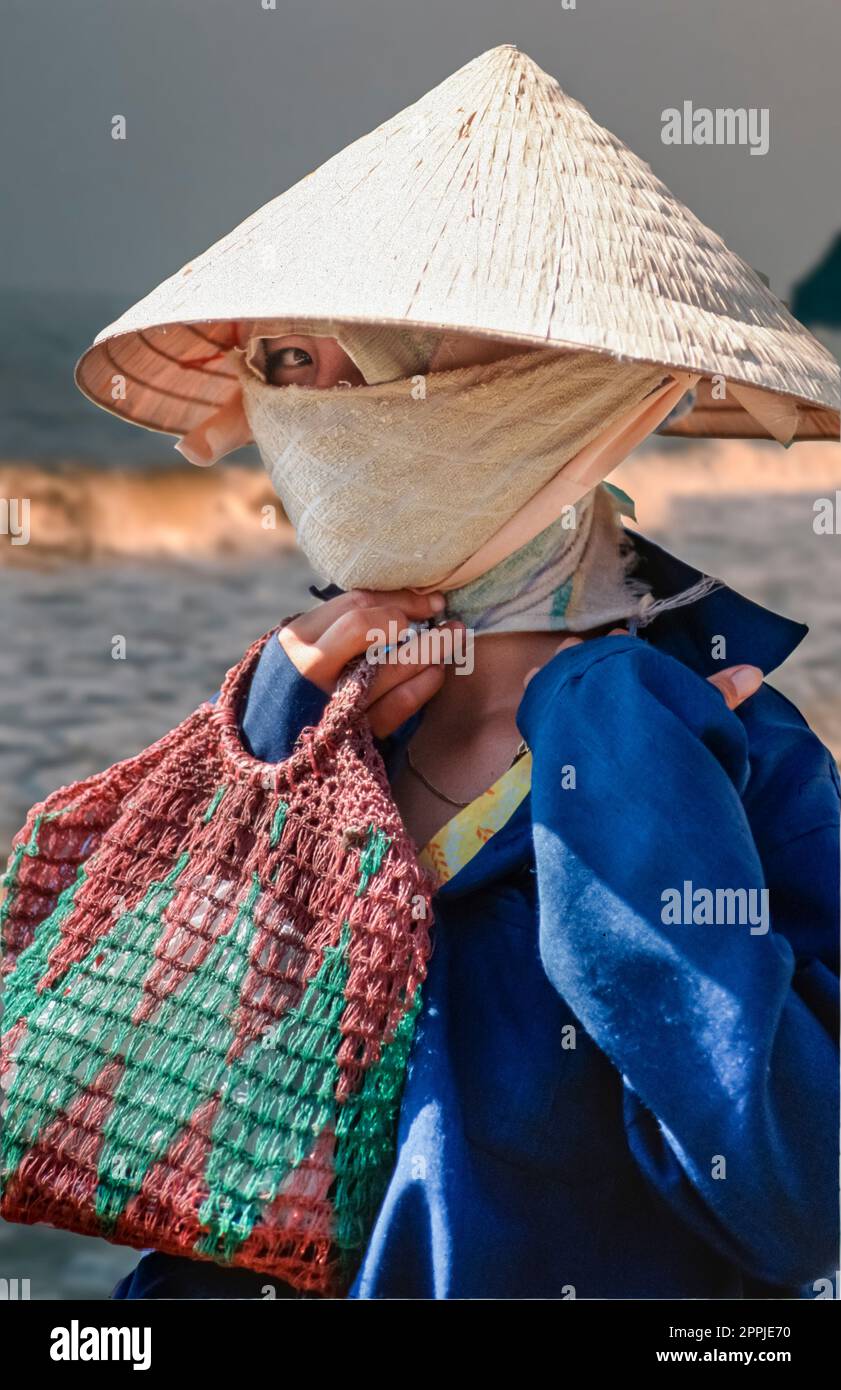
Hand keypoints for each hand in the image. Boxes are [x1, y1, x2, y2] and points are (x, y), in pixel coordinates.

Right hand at [278, 588, 462, 737]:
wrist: (274, 745)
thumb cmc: (301, 686)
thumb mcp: (309, 648)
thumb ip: (346, 624)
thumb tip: (410, 601)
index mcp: (299, 639)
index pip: (357, 605)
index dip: (400, 599)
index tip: (429, 600)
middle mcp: (313, 668)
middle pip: (371, 628)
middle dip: (415, 617)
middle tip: (447, 614)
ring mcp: (335, 701)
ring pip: (392, 665)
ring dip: (431, 648)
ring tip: (452, 638)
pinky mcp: (356, 732)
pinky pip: (400, 704)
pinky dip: (425, 684)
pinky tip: (436, 671)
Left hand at [524, 629, 762, 711]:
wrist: (600, 751)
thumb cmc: (648, 724)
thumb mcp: (690, 708)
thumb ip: (718, 693)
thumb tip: (754, 672)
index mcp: (618, 653)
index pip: (621, 645)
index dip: (626, 651)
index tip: (627, 654)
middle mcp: (585, 661)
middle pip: (587, 653)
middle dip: (594, 659)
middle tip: (603, 670)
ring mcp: (555, 682)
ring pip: (556, 668)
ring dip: (565, 673)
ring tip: (575, 688)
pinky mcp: (534, 708)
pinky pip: (534, 694)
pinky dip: (540, 695)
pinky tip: (546, 705)